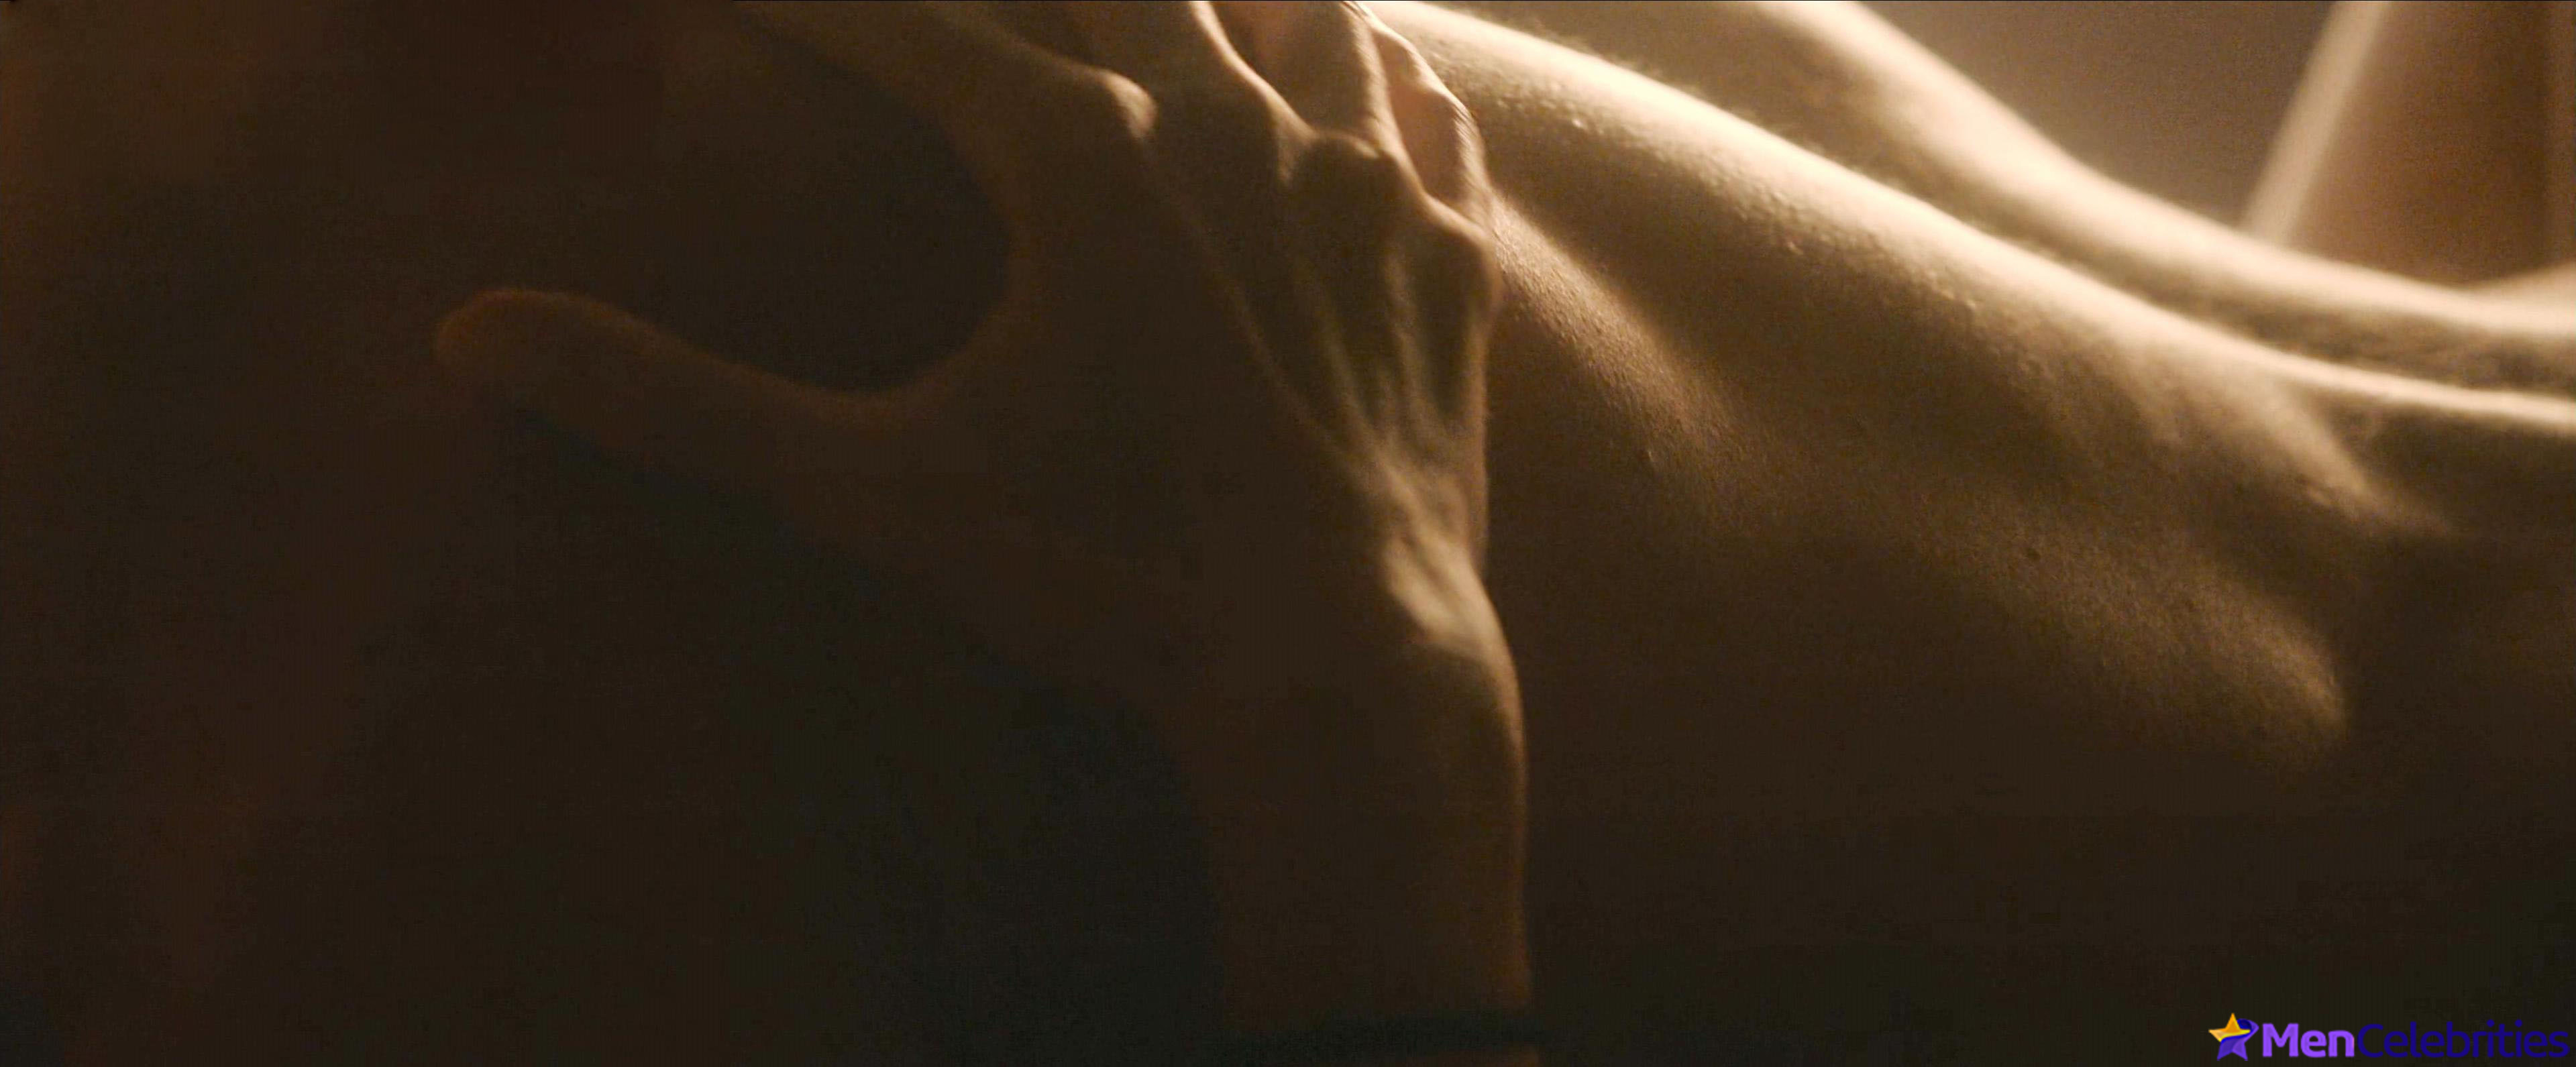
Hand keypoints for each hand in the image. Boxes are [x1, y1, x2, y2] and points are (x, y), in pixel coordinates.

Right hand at [435, 0, 1524, 1027]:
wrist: (1343, 668)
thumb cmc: (1104, 574)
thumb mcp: (873, 487)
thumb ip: (674, 401)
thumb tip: (470, 334)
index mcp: (1081, 154)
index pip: (909, 28)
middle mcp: (1232, 125)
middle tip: (977, 8)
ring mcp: (1359, 185)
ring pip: (1304, 12)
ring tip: (1184, 10)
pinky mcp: (1446, 262)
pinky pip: (1423, 126)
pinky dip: (1382, 92)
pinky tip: (1368, 83)